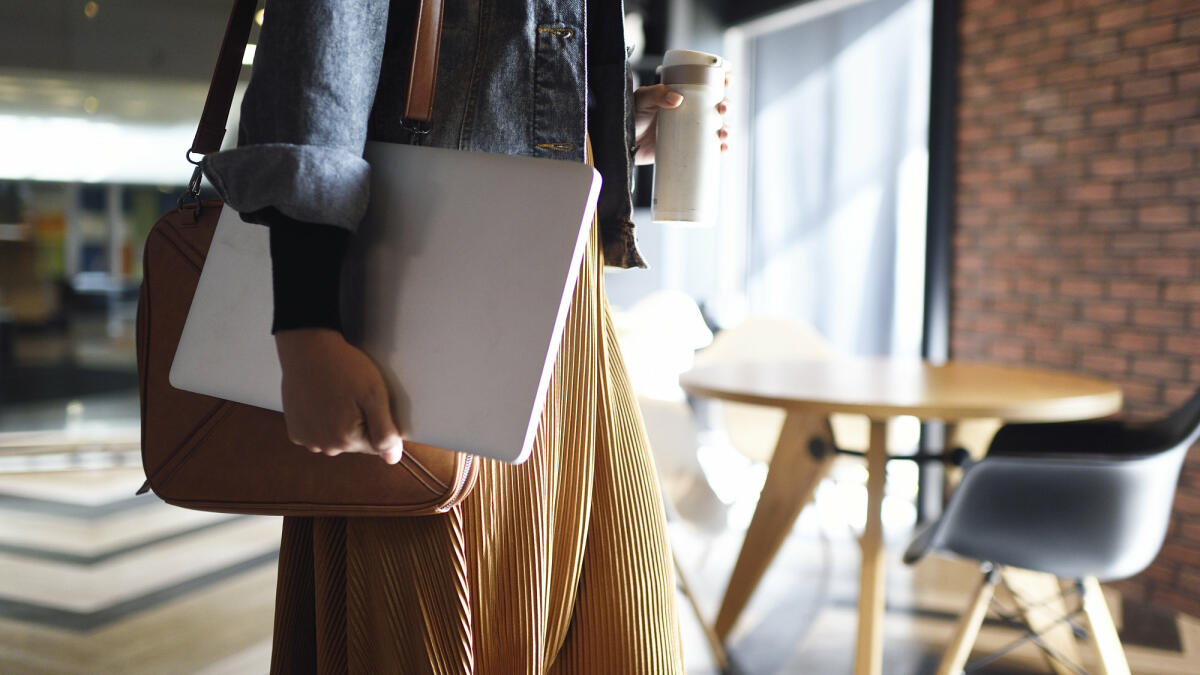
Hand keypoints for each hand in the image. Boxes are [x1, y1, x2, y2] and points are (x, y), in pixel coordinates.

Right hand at [274, 328, 403, 463]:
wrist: (308, 349)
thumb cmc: (344, 368)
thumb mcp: (375, 395)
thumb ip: (385, 431)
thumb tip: (392, 459)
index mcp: (347, 440)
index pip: (377, 445)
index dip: (378, 421)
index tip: (368, 402)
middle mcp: (325, 447)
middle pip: (355, 443)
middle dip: (359, 423)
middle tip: (353, 396)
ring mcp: (307, 440)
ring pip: (336, 439)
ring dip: (339, 423)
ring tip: (336, 396)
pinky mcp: (295, 431)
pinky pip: (317, 433)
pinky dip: (321, 421)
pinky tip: (321, 400)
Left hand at [633, 73, 730, 165]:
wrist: (623, 144)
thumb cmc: (631, 116)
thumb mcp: (642, 100)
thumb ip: (656, 95)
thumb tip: (677, 99)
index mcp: (682, 93)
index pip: (706, 82)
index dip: (722, 78)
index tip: (728, 78)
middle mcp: (689, 110)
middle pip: (716, 105)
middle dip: (726, 105)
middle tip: (722, 108)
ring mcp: (690, 130)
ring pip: (717, 127)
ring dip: (727, 129)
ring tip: (723, 133)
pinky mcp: (688, 148)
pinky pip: (709, 148)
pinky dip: (720, 149)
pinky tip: (724, 149)